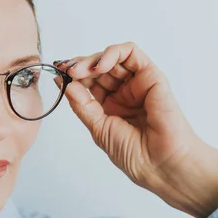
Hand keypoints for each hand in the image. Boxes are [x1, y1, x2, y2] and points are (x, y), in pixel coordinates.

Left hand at [54, 42, 217, 217]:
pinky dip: (113, 53)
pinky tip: (100, 66)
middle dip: (78, 65)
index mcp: (110, 105)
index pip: (88, 82)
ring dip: (92, 59)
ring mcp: (137, 83)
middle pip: (98, 67)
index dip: (72, 76)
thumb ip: (81, 104)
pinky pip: (132, 53)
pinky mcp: (151, 76)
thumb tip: (64, 83)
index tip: (58, 75)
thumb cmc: (134, 153)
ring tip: (79, 70)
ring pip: (112, 57)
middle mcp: (124, 92)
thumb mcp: (98, 127)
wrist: (159, 164)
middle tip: (66, 70)